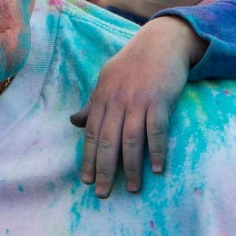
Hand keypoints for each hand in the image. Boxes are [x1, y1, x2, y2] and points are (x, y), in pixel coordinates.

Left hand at [71, 18, 202, 197]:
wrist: (162, 41)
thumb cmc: (134, 63)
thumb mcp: (107, 80)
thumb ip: (93, 104)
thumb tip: (74, 122)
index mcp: (101, 98)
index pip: (91, 134)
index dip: (88, 159)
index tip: (86, 181)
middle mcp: (116, 101)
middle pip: (107, 142)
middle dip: (104, 170)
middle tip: (103, 194)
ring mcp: (138, 101)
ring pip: (131, 140)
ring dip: (131, 167)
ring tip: (133, 189)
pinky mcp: (159, 100)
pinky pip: (156, 131)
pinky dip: (156, 151)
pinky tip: (157, 169)